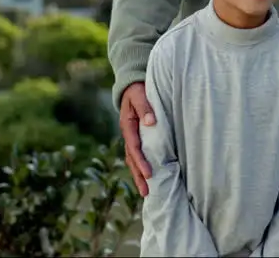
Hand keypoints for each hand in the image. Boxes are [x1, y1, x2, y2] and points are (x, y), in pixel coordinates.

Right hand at [119, 81, 154, 195]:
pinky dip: (140, 166)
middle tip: (146, 192)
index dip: (141, 162)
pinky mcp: (136, 137)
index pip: (134, 147)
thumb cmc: (137, 90)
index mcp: (128, 125)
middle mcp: (127, 133)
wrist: (131, 85)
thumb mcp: (140, 95)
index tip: (149, 174)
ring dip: (138, 175)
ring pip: (132, 160)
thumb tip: (151, 122)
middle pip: (131, 159)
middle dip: (138, 176)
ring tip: (146, 192)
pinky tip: (147, 177)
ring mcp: (131, 136)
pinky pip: (136, 155)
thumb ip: (145, 107)